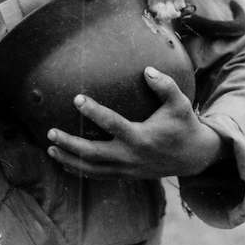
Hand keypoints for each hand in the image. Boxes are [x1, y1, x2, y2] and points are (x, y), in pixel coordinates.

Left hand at [46, 66, 228, 179]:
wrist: (194, 157)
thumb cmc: (184, 125)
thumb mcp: (180, 104)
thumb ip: (165, 86)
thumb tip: (147, 69)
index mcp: (141, 137)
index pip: (112, 124)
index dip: (93, 112)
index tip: (77, 98)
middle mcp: (130, 156)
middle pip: (93, 154)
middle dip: (70, 144)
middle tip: (50, 132)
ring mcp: (126, 169)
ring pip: (92, 169)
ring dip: (69, 159)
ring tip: (50, 148)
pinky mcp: (126, 175)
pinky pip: (98, 175)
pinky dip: (79, 170)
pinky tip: (63, 161)